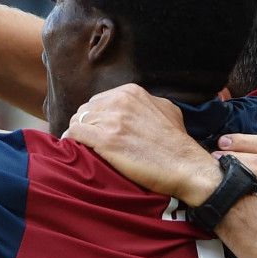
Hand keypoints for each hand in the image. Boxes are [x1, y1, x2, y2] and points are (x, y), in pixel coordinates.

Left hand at [60, 85, 221, 204]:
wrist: (184, 165)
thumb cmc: (176, 142)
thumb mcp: (165, 109)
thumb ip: (144, 103)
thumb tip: (130, 107)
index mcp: (131, 92)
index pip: (98, 100)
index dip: (95, 116)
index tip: (95, 129)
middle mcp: (119, 102)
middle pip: (86, 110)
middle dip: (85, 124)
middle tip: (87, 140)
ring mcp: (112, 120)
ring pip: (78, 121)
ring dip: (77, 134)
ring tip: (79, 146)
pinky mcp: (105, 140)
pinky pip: (75, 134)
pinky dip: (71, 140)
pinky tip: (72, 149)